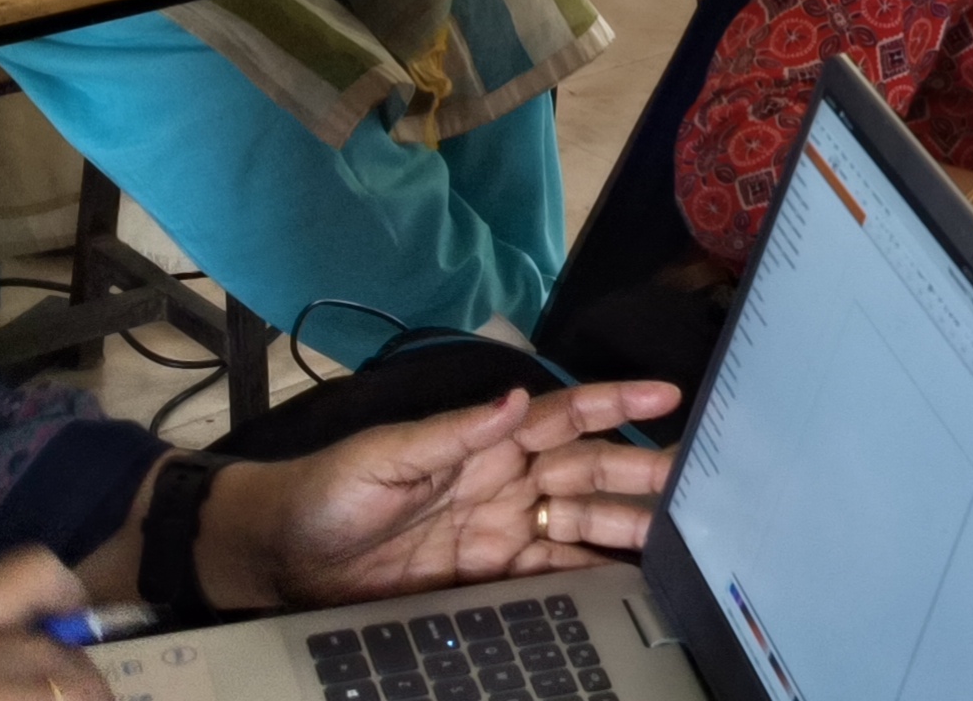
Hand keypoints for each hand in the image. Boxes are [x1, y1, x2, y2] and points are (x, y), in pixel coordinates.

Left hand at [218, 383, 683, 609]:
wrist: (283, 560)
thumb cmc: (327, 492)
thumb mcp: (386, 457)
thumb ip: (455, 433)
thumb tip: (516, 400)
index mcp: (484, 442)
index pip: (561, 417)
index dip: (613, 402)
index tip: (665, 393)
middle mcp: (503, 482)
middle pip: (586, 471)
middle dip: (638, 470)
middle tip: (689, 477)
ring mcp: (500, 531)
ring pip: (580, 523)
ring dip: (626, 525)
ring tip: (676, 532)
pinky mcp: (489, 579)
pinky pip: (553, 573)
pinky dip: (592, 574)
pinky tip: (628, 578)